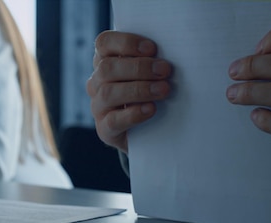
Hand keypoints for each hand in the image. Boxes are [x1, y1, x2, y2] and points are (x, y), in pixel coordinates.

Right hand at [86, 30, 171, 152]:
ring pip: (108, 93)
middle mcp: (97, 83)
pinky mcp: (104, 130)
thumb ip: (153, 59)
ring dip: (139, 89)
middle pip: (106, 68)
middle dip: (139, 67)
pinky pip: (113, 120)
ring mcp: (98, 107)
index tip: (152, 48)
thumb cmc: (153, 93)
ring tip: (163, 90)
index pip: (104, 43)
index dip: (126, 43)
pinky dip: (133, 114)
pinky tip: (151, 109)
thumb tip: (173, 46)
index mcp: (105, 62)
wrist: (151, 132)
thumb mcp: (151, 72)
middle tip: (165, 70)